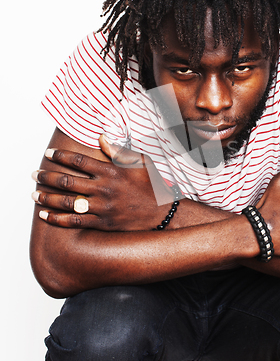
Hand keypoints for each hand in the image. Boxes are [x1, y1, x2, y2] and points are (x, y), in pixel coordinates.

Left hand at [32, 135, 174, 230]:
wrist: (163, 213)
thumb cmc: (152, 185)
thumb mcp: (140, 162)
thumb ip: (118, 150)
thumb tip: (101, 138)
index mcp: (111, 172)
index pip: (79, 161)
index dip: (60, 156)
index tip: (49, 154)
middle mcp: (104, 189)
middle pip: (67, 181)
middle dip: (47, 177)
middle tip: (35, 174)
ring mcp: (102, 207)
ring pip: (67, 202)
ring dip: (47, 198)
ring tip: (34, 195)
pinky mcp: (102, 223)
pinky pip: (75, 221)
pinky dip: (57, 218)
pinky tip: (45, 215)